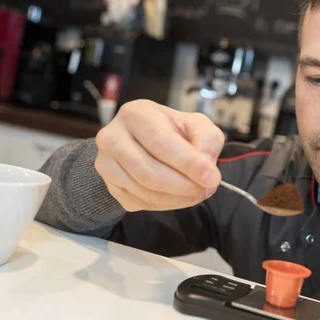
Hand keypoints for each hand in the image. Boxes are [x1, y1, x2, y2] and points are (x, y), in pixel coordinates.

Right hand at [95, 99, 224, 211]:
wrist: (144, 140)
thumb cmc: (171, 130)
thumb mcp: (196, 124)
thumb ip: (207, 139)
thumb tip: (206, 167)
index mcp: (135, 115)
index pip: (161, 143)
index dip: (189, 164)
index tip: (212, 179)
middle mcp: (112, 138)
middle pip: (150, 173)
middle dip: (185, 186)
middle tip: (207, 189)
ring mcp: (107, 164)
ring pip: (146, 192)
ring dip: (179, 198)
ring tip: (197, 191)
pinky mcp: (111, 186)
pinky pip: (141, 203)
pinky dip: (167, 204)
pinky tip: (179, 194)